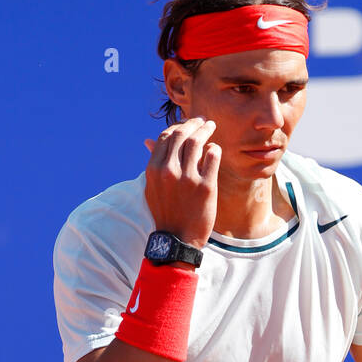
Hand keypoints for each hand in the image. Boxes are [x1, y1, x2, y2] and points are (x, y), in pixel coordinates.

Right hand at [143, 117, 220, 250]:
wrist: (177, 239)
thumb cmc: (165, 212)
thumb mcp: (153, 187)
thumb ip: (154, 163)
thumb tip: (147, 140)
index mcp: (153, 170)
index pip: (166, 137)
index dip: (177, 126)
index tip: (186, 125)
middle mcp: (168, 171)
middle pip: (182, 135)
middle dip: (193, 124)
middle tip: (202, 121)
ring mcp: (187, 178)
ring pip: (197, 142)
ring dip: (205, 130)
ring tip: (211, 127)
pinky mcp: (206, 186)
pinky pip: (212, 156)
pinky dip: (214, 149)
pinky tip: (214, 149)